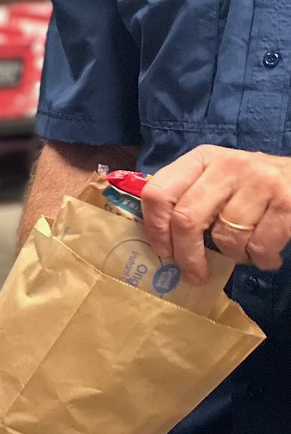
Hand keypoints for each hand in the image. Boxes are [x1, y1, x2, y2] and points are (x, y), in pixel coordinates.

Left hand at [141, 145, 290, 283]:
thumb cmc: (251, 185)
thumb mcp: (216, 179)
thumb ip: (188, 198)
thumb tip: (161, 243)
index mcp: (201, 159)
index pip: (158, 193)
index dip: (155, 228)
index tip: (164, 252)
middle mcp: (227, 166)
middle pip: (186, 218)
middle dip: (187, 255)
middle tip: (194, 274)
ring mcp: (259, 182)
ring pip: (226, 236)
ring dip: (233, 255)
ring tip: (242, 252)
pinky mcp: (286, 202)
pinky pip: (259, 245)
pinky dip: (260, 259)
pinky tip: (264, 256)